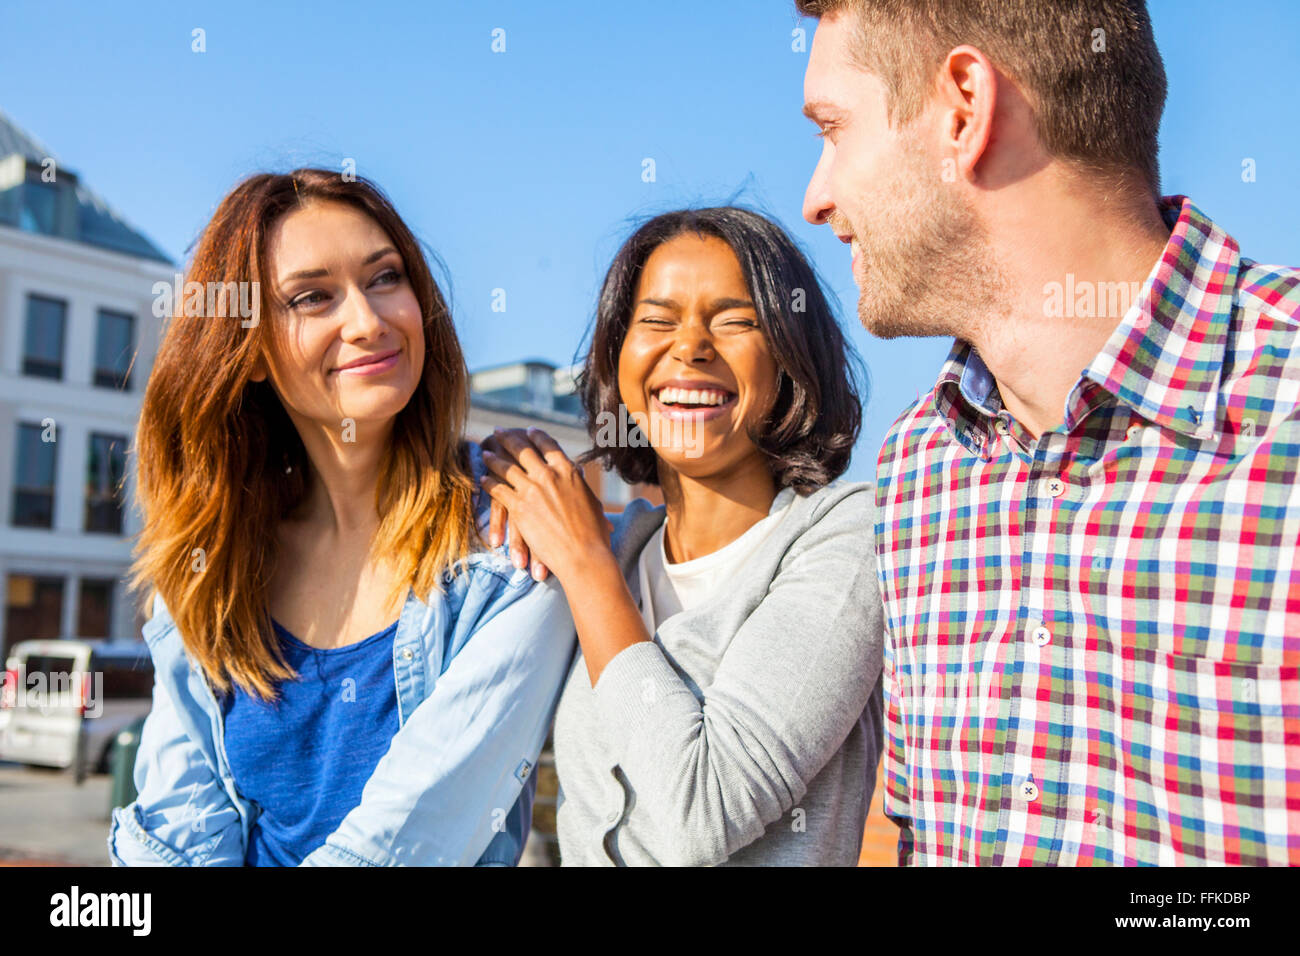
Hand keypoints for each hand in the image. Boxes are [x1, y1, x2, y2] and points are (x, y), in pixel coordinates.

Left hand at [480, 427, 613, 581]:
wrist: (584, 555)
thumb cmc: (595, 533)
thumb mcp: (591, 501)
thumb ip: (579, 485)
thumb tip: (578, 475)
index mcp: (568, 470)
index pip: (548, 445)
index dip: (536, 436)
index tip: (528, 431)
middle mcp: (548, 474)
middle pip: (523, 449)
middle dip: (508, 439)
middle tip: (498, 432)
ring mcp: (532, 489)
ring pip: (506, 467)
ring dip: (493, 459)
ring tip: (484, 454)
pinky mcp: (519, 507)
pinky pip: (498, 489)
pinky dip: (488, 483)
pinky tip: (482, 481)